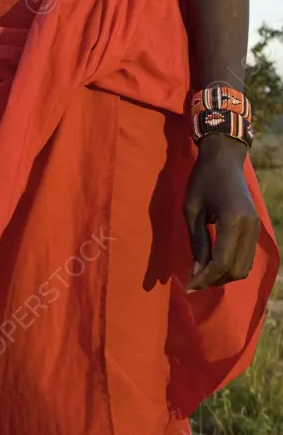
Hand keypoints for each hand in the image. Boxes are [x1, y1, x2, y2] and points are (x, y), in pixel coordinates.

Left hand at [184, 134, 260, 291]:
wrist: (224, 158)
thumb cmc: (202, 179)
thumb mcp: (191, 209)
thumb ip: (197, 241)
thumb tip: (196, 271)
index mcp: (233, 220)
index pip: (221, 262)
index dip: (205, 278)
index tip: (188, 286)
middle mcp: (250, 228)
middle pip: (236, 270)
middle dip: (214, 280)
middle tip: (192, 280)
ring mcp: (256, 229)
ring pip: (244, 267)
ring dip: (223, 275)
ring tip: (201, 274)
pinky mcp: (256, 229)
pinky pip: (247, 257)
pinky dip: (231, 265)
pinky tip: (213, 263)